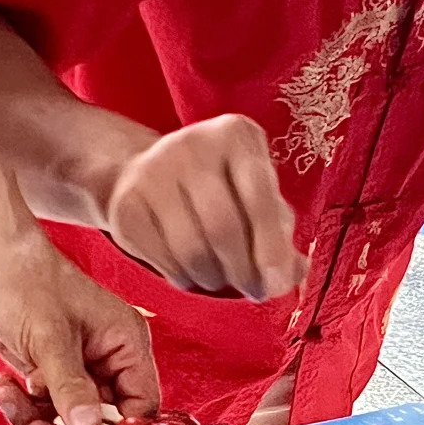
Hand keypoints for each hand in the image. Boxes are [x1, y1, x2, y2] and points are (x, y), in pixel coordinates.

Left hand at [0, 234, 160, 424]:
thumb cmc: (29, 283)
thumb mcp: (50, 337)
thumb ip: (70, 386)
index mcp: (126, 345)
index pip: (141, 405)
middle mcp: (109, 362)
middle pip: (101, 422)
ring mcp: (81, 372)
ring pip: (68, 422)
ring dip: (35, 418)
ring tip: (8, 394)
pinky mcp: (53, 377)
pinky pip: (45, 411)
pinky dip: (22, 408)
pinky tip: (4, 385)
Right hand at [101, 115, 307, 299]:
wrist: (144, 174)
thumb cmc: (217, 188)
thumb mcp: (254, 194)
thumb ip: (279, 231)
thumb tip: (297, 273)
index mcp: (235, 135)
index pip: (258, 195)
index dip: (270, 245)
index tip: (276, 283)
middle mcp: (191, 145)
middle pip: (222, 227)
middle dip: (242, 269)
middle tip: (252, 289)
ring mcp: (152, 173)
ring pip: (191, 250)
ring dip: (212, 277)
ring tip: (219, 277)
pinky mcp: (125, 206)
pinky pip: (163, 260)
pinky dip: (183, 277)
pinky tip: (189, 270)